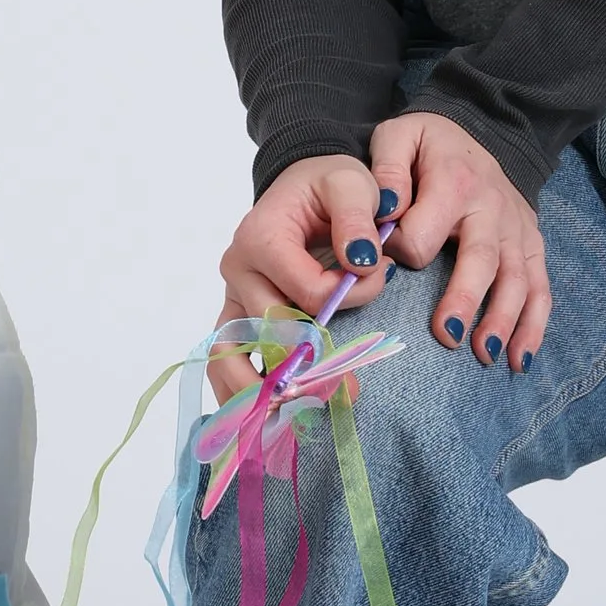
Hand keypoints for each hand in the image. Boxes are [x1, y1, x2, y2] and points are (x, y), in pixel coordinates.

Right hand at [207, 153, 397, 403]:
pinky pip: (226, 361)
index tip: (378, 277)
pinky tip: (262, 423)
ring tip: (295, 420)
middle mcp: (238, 270)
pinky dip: (240, 394)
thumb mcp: (351, 182)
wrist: (304, 186)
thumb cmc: (329, 186)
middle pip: (272, 331)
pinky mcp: (237, 316)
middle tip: (354, 393)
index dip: (347, 297)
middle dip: (312, 362)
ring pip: (234, 355)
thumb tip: (362, 261)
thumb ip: (357, 217)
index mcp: (261, 237)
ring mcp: (233, 296)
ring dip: (262, 394)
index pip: (305, 293)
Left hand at [370, 110, 549, 376]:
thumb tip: (384, 209)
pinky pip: (540, 288)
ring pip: (517, 279)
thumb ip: (385, 169)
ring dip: (503, 320)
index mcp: (454, 181)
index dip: (403, 249)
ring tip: (483, 354)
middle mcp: (492, 208)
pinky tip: (519, 359)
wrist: (480, 132)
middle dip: (465, 299)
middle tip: (446, 334)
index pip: (425, 231)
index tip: (387, 258)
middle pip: (482, 260)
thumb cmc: (429, 145)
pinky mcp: (532, 245)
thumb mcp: (399, 136)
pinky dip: (534, 326)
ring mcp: (517, 229)